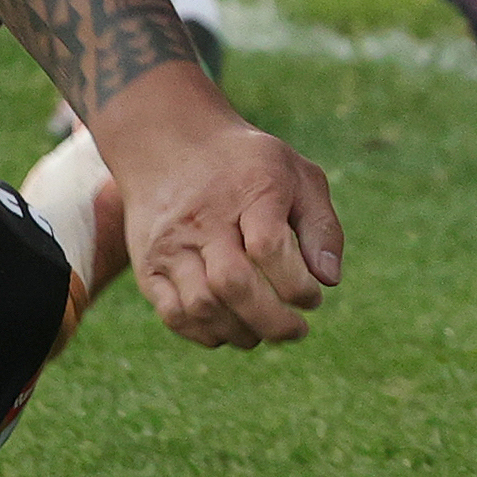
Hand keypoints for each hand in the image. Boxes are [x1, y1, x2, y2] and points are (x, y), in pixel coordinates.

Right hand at [95, 76, 344, 347]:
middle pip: (232, 284)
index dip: (297, 285)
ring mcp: (170, 244)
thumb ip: (321, 226)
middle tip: (297, 330)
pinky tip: (230, 328)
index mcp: (247, 190)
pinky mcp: (148, 266)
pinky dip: (207, 334)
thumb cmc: (245, 167)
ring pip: (202, 306)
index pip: (269, 248)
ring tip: (264, 330)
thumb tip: (328, 280)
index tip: (313, 297)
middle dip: (273, 322)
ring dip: (242, 333)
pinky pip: (175, 315)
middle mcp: (202, 218)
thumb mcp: (296, 174)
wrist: (167, 143)